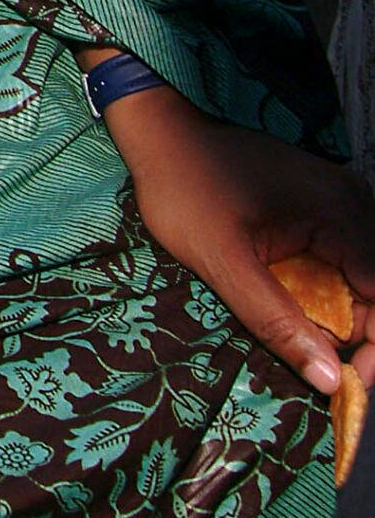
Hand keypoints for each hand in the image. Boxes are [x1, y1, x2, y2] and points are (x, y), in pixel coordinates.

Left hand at [108, 84, 374, 394]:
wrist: (162, 135)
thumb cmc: (185, 190)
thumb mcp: (223, 264)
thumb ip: (277, 322)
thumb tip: (329, 381)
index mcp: (338, 211)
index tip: (350, 382)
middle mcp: (351, 202)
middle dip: (365, 338)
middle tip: (331, 375)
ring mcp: (339, 201)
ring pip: (366, 278)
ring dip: (350, 320)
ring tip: (316, 350)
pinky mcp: (323, 207)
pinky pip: (345, 260)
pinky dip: (333, 295)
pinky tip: (306, 315)